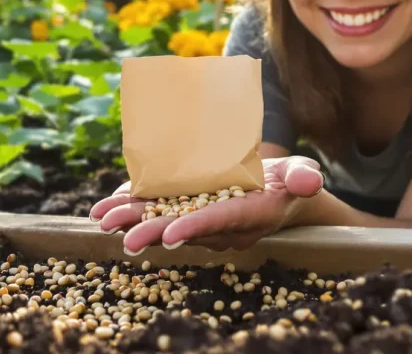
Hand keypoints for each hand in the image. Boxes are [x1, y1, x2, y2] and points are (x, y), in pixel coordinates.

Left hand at [88, 156, 324, 253]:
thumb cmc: (291, 180)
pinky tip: (106, 208)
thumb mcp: (303, 173)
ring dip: (133, 221)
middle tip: (123, 238)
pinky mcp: (188, 207)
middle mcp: (221, 225)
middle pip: (183, 229)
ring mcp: (201, 218)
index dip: (195, 228)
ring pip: (163, 222)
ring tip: (101, 221)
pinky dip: (133, 208)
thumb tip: (310, 182)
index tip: (171, 236)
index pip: (220, 222)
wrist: (278, 189)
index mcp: (250, 216)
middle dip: (152, 233)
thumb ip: (304, 177)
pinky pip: (157, 210)